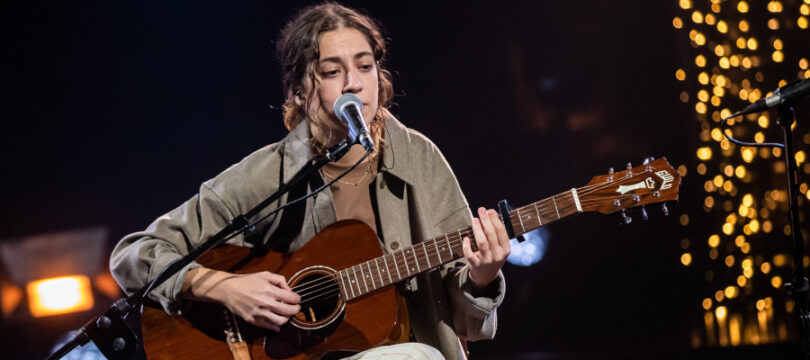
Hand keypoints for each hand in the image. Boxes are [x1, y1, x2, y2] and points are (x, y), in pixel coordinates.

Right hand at [184, 268, 300, 330]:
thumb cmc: (246, 281)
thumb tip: (289, 289)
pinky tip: (278, 324)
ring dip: (287, 319)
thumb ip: (279, 280)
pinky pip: (267, 326)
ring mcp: (258, 312)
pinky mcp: (252, 319)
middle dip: (296, 310)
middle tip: (296, 308)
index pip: (290, 298)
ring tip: (287, 315)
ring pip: (279, 321)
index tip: (297, 299)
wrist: (228, 290)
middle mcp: (264, 302)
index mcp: (268, 290)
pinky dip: (275, 327)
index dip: (297, 299)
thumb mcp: (264, 275)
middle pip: (288, 311)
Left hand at [462, 207, 510, 288]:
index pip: (502, 232)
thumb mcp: (499, 248)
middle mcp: (498, 255)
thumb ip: (496, 233)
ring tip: (474, 219)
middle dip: (486, 220)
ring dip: (477, 229)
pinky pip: (470, 254)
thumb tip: (490, 213)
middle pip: (491, 235)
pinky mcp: (476, 265)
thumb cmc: (492, 256)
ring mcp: (487, 261)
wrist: (485, 277)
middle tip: (481, 210)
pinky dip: (467, 245)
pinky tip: (465, 238)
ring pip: (482, 242)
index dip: (495, 220)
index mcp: (506, 250)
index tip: (490, 210)